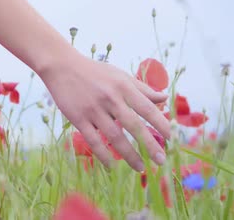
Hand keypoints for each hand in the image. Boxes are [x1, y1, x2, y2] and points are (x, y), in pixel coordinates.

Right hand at [40, 53, 170, 171]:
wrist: (62, 66)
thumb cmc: (94, 71)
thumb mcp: (120, 75)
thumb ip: (142, 88)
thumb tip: (164, 99)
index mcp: (123, 86)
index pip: (147, 108)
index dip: (161, 125)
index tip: (171, 139)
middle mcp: (110, 98)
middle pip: (134, 125)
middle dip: (149, 145)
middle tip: (161, 160)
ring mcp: (93, 109)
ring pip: (115, 136)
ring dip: (129, 154)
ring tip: (140, 168)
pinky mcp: (78, 118)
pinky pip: (93, 140)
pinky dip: (104, 155)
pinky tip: (112, 165)